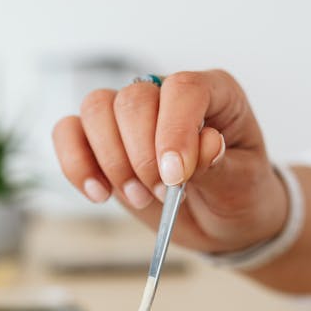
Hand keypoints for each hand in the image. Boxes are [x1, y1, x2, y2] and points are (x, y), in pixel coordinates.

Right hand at [52, 70, 287, 254]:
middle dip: (141, 155)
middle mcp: (168, 94)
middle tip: (162, 194)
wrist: (223, 221)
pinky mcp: (102, 140)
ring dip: (111, 161)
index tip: (175, 176)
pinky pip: (68, 132)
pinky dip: (76, 164)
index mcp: (214, 92)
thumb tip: (204, 143)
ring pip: (96, 108)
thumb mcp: (241, 183)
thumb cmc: (239, 193)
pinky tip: (99, 194)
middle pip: (133, 99)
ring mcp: (132, 114)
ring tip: (138, 197)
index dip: (174, 130)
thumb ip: (220, 164)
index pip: (183, 89)